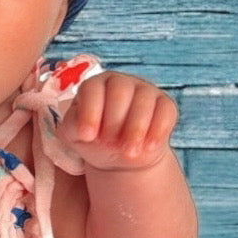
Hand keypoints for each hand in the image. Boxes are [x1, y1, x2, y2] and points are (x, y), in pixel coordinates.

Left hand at [60, 71, 177, 171]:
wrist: (120, 155)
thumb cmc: (94, 140)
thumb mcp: (74, 135)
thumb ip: (71, 127)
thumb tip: (83, 129)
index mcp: (95, 86)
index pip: (92, 89)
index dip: (90, 112)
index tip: (87, 136)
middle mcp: (120, 82)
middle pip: (120, 91)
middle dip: (114, 121)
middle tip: (109, 145)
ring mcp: (145, 90)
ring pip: (144, 100)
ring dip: (136, 129)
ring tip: (128, 153)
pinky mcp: (165, 105)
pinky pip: (166, 112)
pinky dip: (158, 131)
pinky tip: (148, 148)